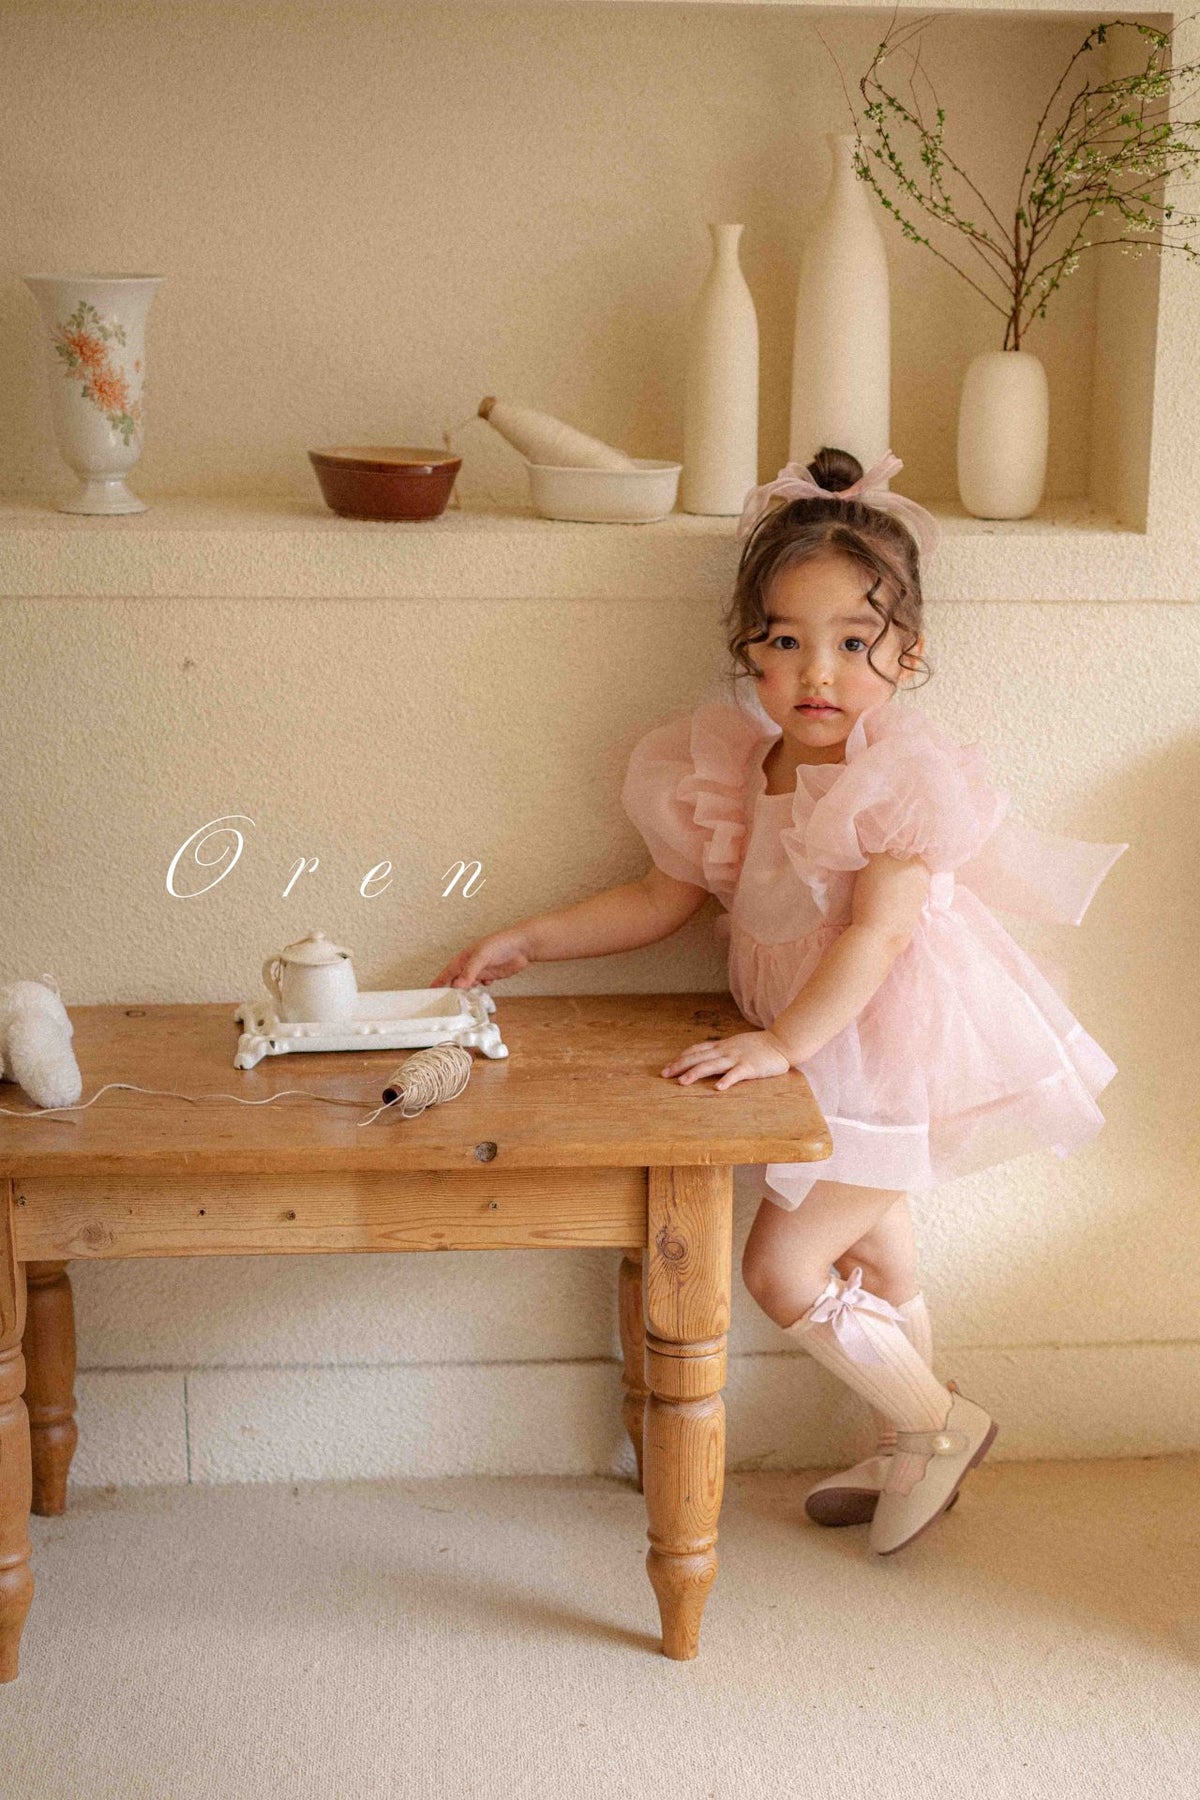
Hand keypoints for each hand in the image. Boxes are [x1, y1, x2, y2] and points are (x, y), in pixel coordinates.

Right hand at [429, 927, 533, 989]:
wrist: (522, 946)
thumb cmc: (500, 944)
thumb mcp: (482, 956)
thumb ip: (470, 971)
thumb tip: (457, 985)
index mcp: (465, 957)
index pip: (448, 971)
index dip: (439, 980)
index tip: (430, 990)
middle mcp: (471, 964)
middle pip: (457, 979)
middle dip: (452, 989)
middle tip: (445, 1001)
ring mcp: (481, 970)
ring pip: (469, 984)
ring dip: (466, 990)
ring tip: (462, 999)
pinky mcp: (492, 975)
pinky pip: (482, 984)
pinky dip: (481, 988)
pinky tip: (485, 987)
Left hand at [661, 1030, 791, 1090]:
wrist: (782, 1042)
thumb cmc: (760, 1046)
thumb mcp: (737, 1044)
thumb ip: (722, 1051)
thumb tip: (706, 1057)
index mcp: (723, 1046)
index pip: (697, 1050)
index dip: (681, 1058)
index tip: (668, 1066)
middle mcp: (726, 1051)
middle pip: (698, 1057)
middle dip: (680, 1066)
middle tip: (664, 1075)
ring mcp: (737, 1058)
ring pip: (712, 1065)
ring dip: (695, 1073)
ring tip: (682, 1082)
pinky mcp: (750, 1067)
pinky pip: (736, 1074)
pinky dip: (726, 1080)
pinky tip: (717, 1088)